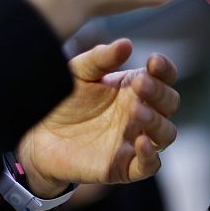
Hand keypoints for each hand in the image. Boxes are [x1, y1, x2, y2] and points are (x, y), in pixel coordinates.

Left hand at [17, 39, 180, 197]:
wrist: (38, 136)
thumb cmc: (63, 101)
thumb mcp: (78, 73)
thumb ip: (101, 58)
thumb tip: (126, 44)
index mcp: (136, 89)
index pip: (165, 78)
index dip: (165, 70)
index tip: (153, 61)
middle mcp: (143, 114)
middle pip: (171, 103)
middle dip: (160, 93)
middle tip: (140, 85)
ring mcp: (137, 140)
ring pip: (167, 133)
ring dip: (157, 122)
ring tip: (136, 111)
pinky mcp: (127, 166)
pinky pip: (151, 164)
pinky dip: (150, 155)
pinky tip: (139, 142)